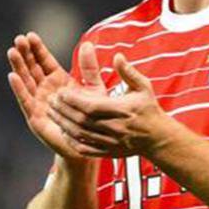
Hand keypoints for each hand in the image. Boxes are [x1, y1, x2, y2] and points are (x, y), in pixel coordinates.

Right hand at [6, 33, 105, 160]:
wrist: (88, 143)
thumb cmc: (93, 116)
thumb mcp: (95, 89)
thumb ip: (90, 68)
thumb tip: (88, 43)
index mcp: (59, 80)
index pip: (45, 61)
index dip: (38, 49)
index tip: (30, 35)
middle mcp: (46, 89)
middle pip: (33, 67)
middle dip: (25, 54)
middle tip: (18, 39)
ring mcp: (38, 102)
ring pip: (27, 81)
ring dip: (19, 66)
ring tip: (12, 51)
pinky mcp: (35, 116)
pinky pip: (25, 100)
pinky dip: (19, 88)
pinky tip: (13, 76)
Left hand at [48, 53, 174, 157]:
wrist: (158, 139)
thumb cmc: (149, 110)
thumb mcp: (143, 87)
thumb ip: (129, 72)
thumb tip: (117, 56)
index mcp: (122, 111)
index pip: (91, 106)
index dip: (73, 99)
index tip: (62, 91)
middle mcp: (115, 128)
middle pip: (81, 120)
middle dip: (63, 109)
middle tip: (51, 100)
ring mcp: (110, 142)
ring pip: (80, 134)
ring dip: (63, 123)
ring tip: (52, 112)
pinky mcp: (108, 152)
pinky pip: (84, 148)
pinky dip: (71, 140)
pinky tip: (64, 130)